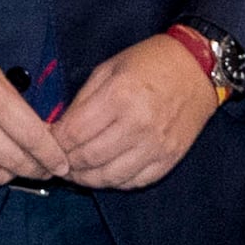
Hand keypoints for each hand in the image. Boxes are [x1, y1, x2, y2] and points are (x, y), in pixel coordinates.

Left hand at [51, 34, 223, 191]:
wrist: (197, 68)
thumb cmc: (150, 63)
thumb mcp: (108, 69)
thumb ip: (82, 101)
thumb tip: (58, 130)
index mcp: (119, 96)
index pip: (74, 133)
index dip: (53, 142)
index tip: (46, 143)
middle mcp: (138, 124)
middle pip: (88, 158)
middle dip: (66, 164)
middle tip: (57, 162)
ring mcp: (156, 145)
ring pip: (109, 177)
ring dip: (87, 179)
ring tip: (77, 172)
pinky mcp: (169, 158)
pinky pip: (135, 181)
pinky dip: (114, 182)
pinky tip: (104, 173)